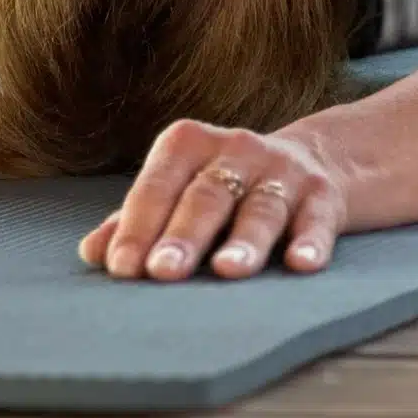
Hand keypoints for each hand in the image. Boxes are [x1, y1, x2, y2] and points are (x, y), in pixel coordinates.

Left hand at [79, 120, 346, 281]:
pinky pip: (317, 218)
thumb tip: (92, 253)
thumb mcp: (179, 191)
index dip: (138, 227)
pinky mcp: (324, 194)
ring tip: (228, 270)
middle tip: (163, 272)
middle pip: (205, 195)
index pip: (157, 187)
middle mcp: (235, 149)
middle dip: (183, 235)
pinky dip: (311, 241)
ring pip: (261, 207)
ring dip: (245, 239)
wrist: (314, 160)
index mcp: (187, 144)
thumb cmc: (225, 186)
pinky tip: (302, 264)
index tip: (122, 268)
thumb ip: (135, 221)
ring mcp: (283, 170)